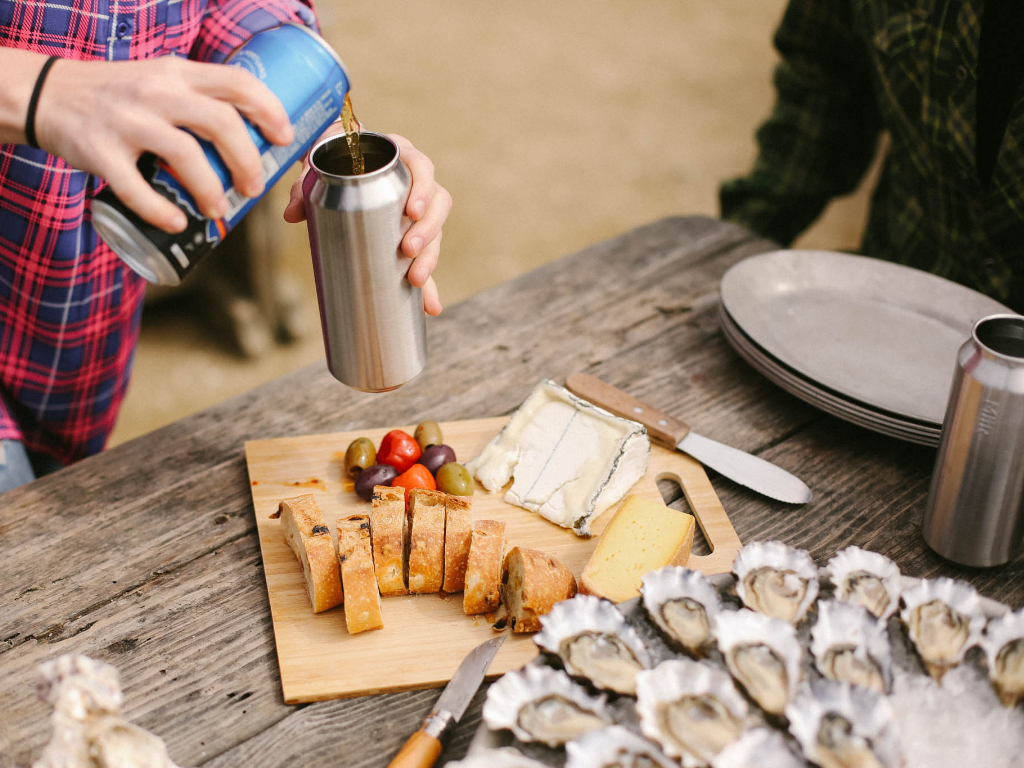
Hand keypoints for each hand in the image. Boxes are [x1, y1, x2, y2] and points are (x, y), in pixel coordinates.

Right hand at [34, 56, 292, 232]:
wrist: (46, 95)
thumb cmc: (118, 95)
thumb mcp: (161, 81)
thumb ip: (200, 101)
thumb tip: (255, 141)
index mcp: (178, 74)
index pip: (237, 82)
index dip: (269, 110)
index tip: (284, 137)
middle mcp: (156, 92)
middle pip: (221, 122)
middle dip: (248, 160)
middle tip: (254, 186)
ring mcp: (127, 121)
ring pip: (184, 154)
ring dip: (210, 189)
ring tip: (219, 209)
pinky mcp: (99, 151)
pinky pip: (135, 187)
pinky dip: (160, 211)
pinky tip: (176, 223)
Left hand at [283, 128, 449, 315]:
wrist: (337, 162)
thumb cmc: (335, 162)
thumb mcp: (320, 170)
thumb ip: (304, 188)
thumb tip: (291, 215)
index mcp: (401, 158)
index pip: (422, 169)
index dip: (423, 190)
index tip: (412, 212)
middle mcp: (416, 182)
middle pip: (438, 204)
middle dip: (427, 231)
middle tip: (408, 250)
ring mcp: (418, 211)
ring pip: (436, 232)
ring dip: (430, 257)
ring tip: (416, 279)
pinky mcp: (413, 235)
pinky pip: (426, 258)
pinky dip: (430, 286)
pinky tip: (430, 307)